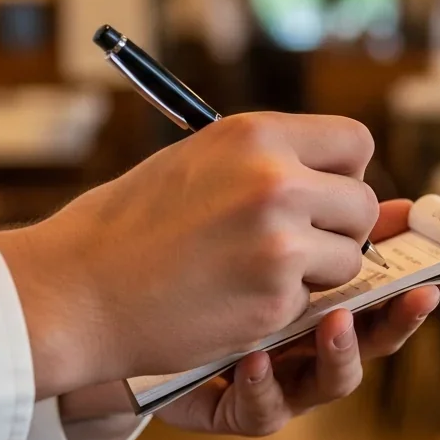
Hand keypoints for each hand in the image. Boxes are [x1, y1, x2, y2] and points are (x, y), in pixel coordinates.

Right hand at [0, 112, 379, 398]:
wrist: (76, 290)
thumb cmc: (134, 225)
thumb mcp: (203, 161)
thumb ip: (275, 162)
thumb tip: (352, 177)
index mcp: (257, 135)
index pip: (355, 141)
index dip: (346, 172)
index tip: (323, 193)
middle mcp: (276, 180)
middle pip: (363, 203)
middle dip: (340, 228)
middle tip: (294, 242)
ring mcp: (279, 239)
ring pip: (349, 257)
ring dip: (317, 271)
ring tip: (254, 269)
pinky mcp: (275, 295)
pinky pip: (315, 299)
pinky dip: (284, 305)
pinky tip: (234, 297)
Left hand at [154, 201, 439, 434]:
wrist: (106, 303)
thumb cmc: (188, 261)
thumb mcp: (261, 226)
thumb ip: (326, 217)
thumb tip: (403, 205)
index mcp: (324, 295)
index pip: (386, 295)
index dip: (410, 286)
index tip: (432, 267)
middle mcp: (310, 340)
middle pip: (377, 339)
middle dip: (398, 318)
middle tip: (416, 293)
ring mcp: (279, 377)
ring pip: (333, 381)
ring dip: (342, 353)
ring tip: (334, 323)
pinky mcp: (231, 407)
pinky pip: (261, 409)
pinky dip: (265, 387)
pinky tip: (255, 358)